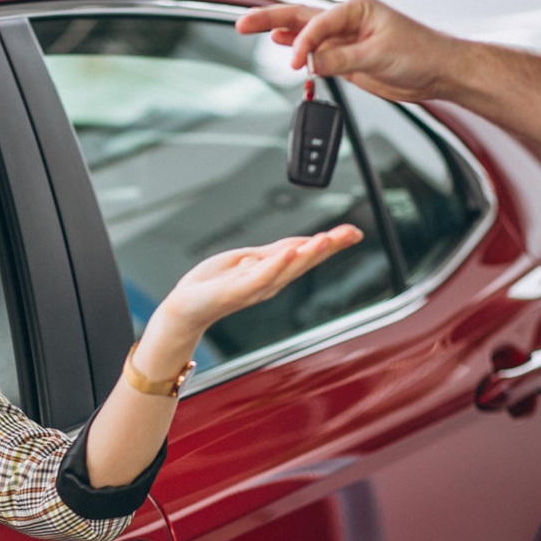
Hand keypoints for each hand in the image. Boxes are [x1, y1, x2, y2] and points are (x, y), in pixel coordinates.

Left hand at [156, 224, 363, 333]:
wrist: (187, 307)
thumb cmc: (215, 284)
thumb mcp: (251, 260)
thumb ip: (276, 252)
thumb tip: (302, 242)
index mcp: (275, 272)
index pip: (307, 254)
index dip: (332, 243)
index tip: (353, 232)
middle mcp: (271, 282)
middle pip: (305, 261)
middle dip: (329, 247)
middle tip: (350, 234)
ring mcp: (255, 287)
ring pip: (288, 268)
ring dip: (309, 254)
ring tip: (326, 240)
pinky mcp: (237, 291)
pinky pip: (260, 277)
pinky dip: (276, 265)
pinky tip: (288, 253)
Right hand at [235, 0, 459, 103]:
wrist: (437, 72)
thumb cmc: (420, 54)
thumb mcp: (377, 56)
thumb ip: (340, 59)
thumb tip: (311, 64)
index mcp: (356, 10)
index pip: (317, 24)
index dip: (303, 44)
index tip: (298, 65)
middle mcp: (346, 21)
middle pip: (300, 18)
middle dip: (270, 19)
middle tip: (243, 23)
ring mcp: (343, 39)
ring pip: (302, 33)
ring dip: (277, 31)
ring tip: (248, 27)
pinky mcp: (344, 57)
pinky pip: (313, 51)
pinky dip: (294, 47)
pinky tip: (278, 43)